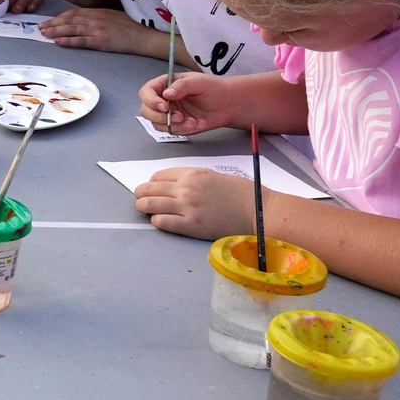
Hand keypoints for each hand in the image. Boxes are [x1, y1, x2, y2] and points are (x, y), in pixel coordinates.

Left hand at [40, 7, 165, 56]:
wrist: (144, 34)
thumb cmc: (130, 26)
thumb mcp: (111, 16)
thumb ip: (97, 17)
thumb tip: (83, 22)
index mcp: (97, 11)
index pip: (73, 13)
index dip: (59, 17)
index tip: (49, 21)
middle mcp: (95, 18)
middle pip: (69, 20)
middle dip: (53, 23)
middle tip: (40, 28)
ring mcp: (97, 29)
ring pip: (71, 29)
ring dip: (56, 31)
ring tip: (44, 34)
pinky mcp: (101, 41)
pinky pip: (81, 41)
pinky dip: (68, 41)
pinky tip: (58, 42)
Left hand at [129, 165, 252, 240]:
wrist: (258, 210)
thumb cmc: (239, 193)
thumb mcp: (212, 177)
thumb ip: (190, 179)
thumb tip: (170, 186)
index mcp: (192, 174)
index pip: (158, 176)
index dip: (151, 184)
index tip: (152, 190)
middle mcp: (186, 188)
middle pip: (149, 189)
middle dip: (141, 195)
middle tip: (141, 200)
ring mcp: (187, 207)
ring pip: (149, 205)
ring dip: (143, 207)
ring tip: (146, 211)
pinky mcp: (191, 225)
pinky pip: (161, 222)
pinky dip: (157, 221)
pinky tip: (161, 221)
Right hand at [138, 69, 245, 136]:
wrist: (228, 104)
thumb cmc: (214, 88)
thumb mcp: (199, 82)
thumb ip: (182, 85)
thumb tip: (166, 94)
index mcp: (165, 85)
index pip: (147, 92)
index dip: (151, 100)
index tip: (164, 106)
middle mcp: (164, 99)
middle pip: (146, 111)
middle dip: (160, 117)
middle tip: (178, 117)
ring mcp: (169, 114)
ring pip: (157, 124)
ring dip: (174, 125)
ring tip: (192, 121)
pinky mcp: (177, 125)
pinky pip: (172, 131)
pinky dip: (184, 130)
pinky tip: (197, 124)